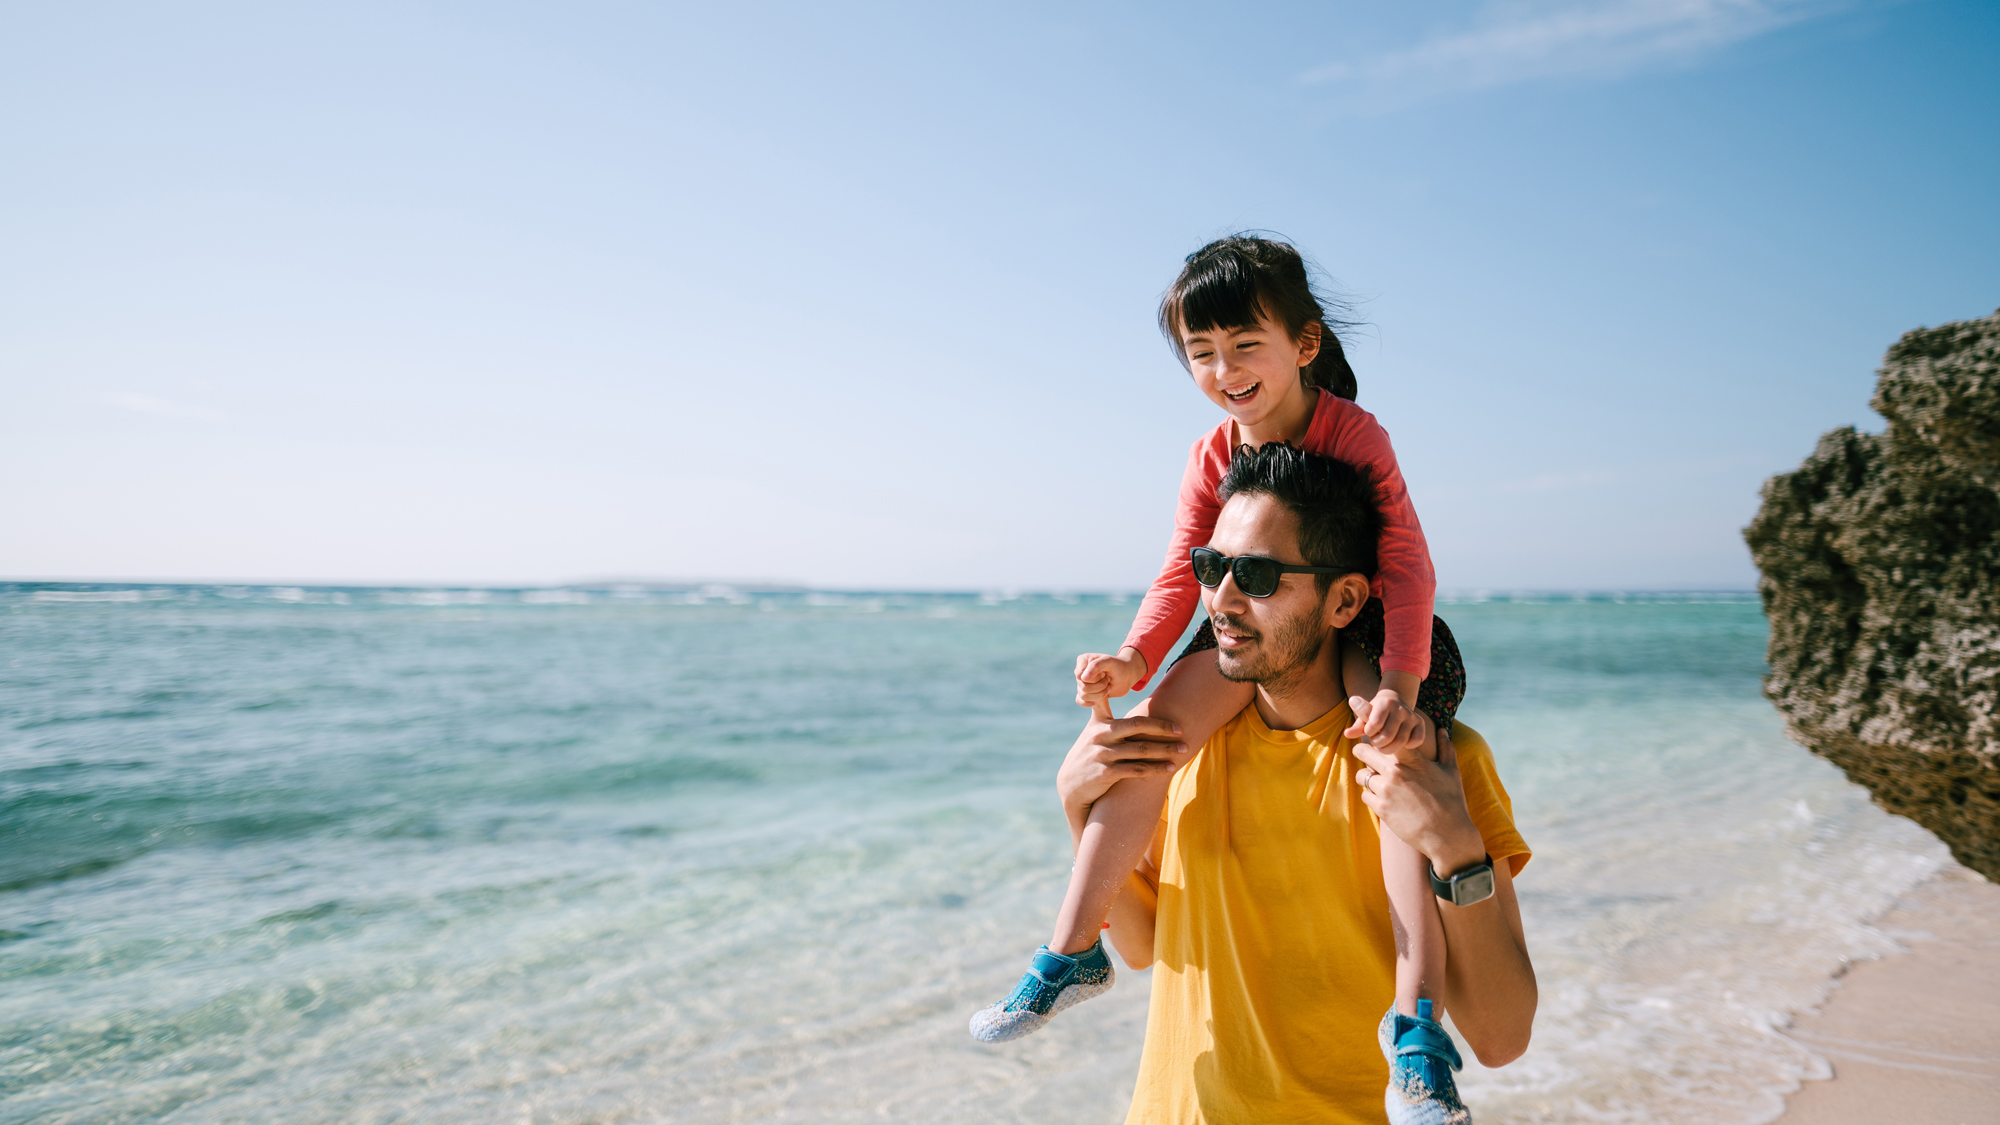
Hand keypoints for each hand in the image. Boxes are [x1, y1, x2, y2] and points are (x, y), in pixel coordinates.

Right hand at [1056, 706, 1187, 823]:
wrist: (1071, 785)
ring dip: (1164, 751)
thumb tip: (1107, 683)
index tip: (1177, 724)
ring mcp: (1103, 755)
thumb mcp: (1092, 728)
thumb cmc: (1088, 753)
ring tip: (1183, 751)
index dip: (1156, 721)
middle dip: (1163, 730)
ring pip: (1140, 751)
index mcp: (1101, 724)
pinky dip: (1155, 769)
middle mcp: (1101, 737)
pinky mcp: (1105, 773)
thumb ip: (1101, 708)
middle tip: (1183, 732)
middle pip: (1138, 729)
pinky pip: (1135, 770)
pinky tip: (1170, 768)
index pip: (1133, 719)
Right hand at [1075, 648, 1148, 708]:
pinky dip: (1089, 703)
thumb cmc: (1118, 666)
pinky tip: (1098, 701)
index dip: (1094, 677)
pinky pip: (1080, 701)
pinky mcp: (1087, 693)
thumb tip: (1082, 678)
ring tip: (1108, 686)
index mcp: (1083, 661)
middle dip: (1099, 685)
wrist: (1126, 676)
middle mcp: (1081, 672)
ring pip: (1084, 695)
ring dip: (1100, 693)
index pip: (1080, 675)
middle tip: (1108, 679)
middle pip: (1083, 686)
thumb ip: (1095, 666)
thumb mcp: (1109, 661)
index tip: (1104, 673)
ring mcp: (1083, 683)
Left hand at [1343, 688, 1427, 753]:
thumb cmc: (1375, 713)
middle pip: (1388, 736)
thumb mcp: (1364, 717)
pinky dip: (1408, 746)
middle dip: (1378, 743)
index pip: (1375, 724)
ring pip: (1401, 741)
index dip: (1369, 732)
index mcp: (1385, 703)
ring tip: (1383, 746)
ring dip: (1390, 748)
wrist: (1394, 701)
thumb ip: (1357, 726)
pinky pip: (1416, 740)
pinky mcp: (1420, 723)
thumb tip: (1347, 734)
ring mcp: (1412, 716)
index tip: (1368, 732)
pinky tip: (1400, 744)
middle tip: (1375, 742)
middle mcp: (1400, 708)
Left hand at [1351, 721, 1485, 875]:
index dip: (1376, 735)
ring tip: (1380, 783)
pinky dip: (1371, 796)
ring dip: (1368, 778)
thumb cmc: (1451, 801)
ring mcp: (1386, 790)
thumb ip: (1445, 748)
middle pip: (1362, 751)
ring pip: (1362, 775)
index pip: (1384, 737)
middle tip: (1366, 756)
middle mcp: (1395, 772)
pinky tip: (1384, 800)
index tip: (1376, 737)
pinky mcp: (1381, 808)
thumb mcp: (1451, 771)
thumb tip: (1442, 730)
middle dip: (1362, 752)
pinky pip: (1365, 795)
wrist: (1447, 834)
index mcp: (1412, 759)